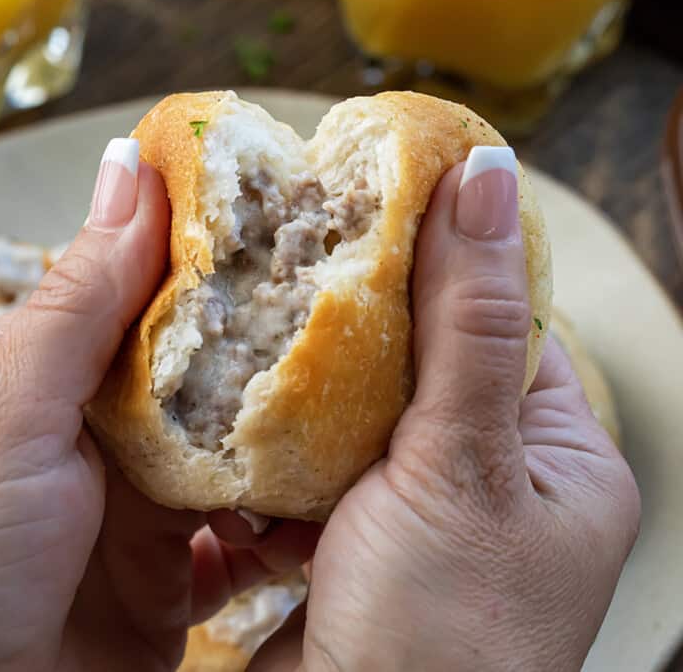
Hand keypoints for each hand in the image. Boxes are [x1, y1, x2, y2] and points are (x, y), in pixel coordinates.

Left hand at [0, 140, 318, 671]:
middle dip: (273, 339)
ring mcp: (148, 496)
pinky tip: (323, 504)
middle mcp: (107, 424)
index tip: (294, 218)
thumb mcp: (9, 409)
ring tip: (360, 398)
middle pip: (209, 362)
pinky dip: (289, 519)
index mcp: (58, 366)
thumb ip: (81, 300)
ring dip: (293, 432)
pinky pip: (253, 528)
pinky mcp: (181, 564)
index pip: (151, 286)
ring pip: (241, 441)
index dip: (218, 252)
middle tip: (354, 303)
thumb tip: (132, 168)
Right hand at [251, 155, 640, 670]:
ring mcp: (420, 512)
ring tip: (262, 354)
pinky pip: (318, 466)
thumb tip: (485, 178)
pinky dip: (283, 458)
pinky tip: (250, 450)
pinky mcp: (354, 538)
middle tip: (298, 274)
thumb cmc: (442, 635)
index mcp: (555, 456)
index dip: (442, 264)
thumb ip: (468, 320)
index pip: (503, 321)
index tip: (375, 213)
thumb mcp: (462, 459)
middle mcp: (494, 481)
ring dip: (309, 397)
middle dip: (359, 331)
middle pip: (423, 364)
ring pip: (359, 413)